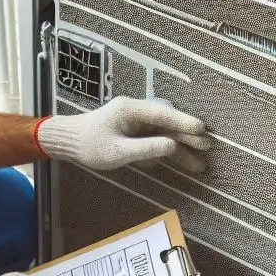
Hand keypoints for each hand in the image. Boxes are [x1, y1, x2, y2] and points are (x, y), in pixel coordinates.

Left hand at [35, 96, 210, 171]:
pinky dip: (163, 154)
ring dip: (179, 151)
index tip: (201, 130)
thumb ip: (145, 148)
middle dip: (187, 138)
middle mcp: (136, 114)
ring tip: (198, 166)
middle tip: (207, 148)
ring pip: (162, 136)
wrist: (67, 143)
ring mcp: (135, 125)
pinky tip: (171, 164)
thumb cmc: (88, 145)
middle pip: (167, 125)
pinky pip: (152, 143)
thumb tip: (172, 146)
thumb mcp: (117, 151)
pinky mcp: (132, 136)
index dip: (184, 123)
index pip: (164, 115)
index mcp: (131, 110)